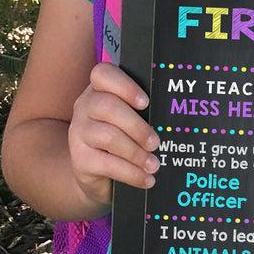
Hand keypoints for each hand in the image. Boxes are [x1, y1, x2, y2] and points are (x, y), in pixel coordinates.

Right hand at [68, 62, 159, 212]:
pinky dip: (131, 173)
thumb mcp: (129, 121)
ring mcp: (79, 133)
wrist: (96, 175)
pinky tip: (146, 179)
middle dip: (137, 126)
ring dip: (136, 152)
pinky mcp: (80, 160)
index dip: (125, 86)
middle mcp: (85, 107)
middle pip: (108, 106)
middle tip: (156, 143)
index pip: (103, 74)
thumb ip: (143, 112)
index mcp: (99, 90)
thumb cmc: (121, 140)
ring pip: (108, 136)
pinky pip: (107, 164)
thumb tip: (173, 117)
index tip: (146, 103)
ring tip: (154, 164)